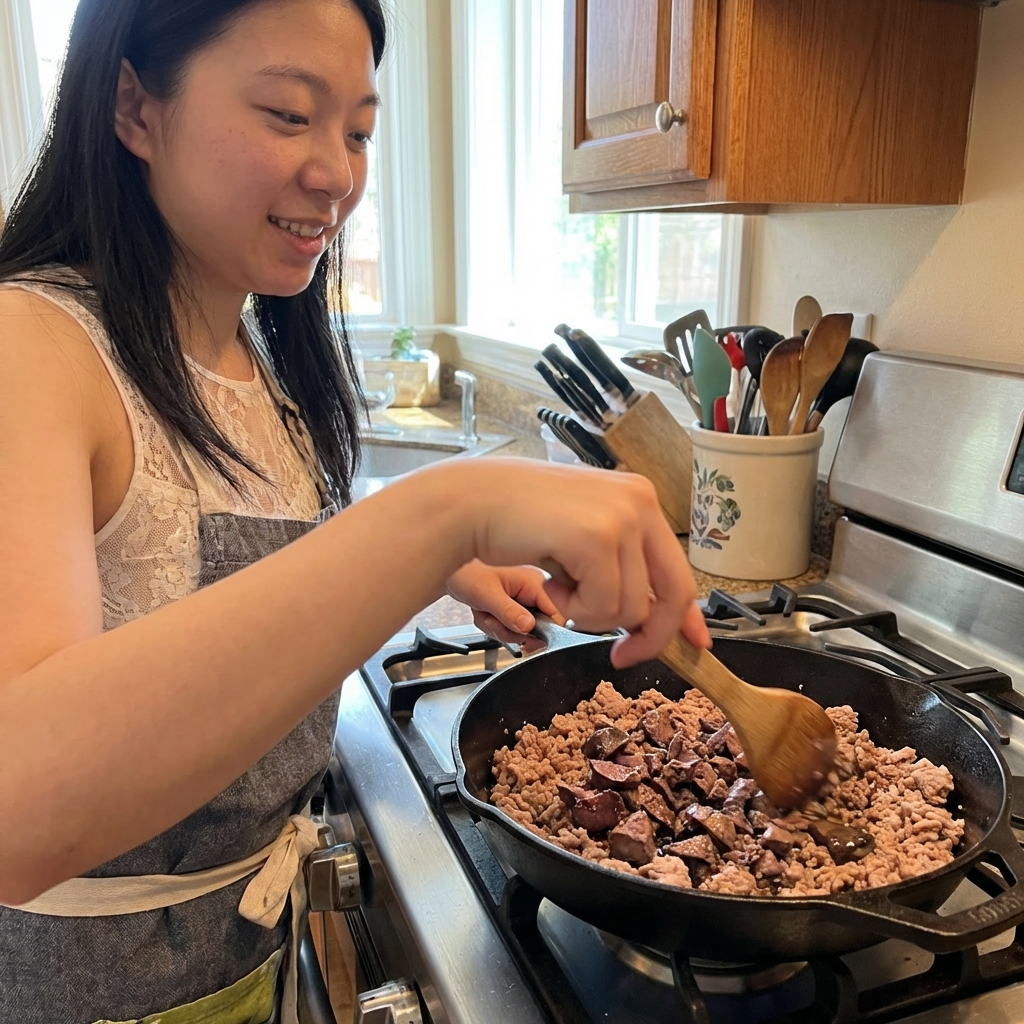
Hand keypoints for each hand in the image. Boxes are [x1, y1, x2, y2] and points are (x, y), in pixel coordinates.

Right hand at [439, 458, 711, 666]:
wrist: (472, 502)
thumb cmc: (519, 521)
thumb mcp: (584, 538)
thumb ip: (621, 567)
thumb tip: (652, 618)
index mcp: (640, 499)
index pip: (681, 570)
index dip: (687, 616)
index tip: (695, 645)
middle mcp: (640, 502)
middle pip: (672, 595)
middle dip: (648, 637)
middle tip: (618, 655)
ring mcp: (621, 517)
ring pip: (630, 609)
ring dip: (589, 614)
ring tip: (558, 584)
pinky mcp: (597, 537)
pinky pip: (602, 606)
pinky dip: (572, 608)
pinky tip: (549, 579)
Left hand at [445, 560, 564, 651]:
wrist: (450, 571)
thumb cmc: (465, 573)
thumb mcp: (486, 595)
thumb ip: (508, 612)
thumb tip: (529, 628)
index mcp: (535, 581)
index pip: (556, 615)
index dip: (541, 632)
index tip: (522, 638)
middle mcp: (534, 589)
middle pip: (538, 627)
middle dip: (511, 631)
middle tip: (493, 621)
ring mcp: (525, 597)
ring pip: (523, 630)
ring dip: (500, 628)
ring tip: (485, 613)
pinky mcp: (516, 603)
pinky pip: (512, 627)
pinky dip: (495, 626)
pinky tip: (485, 613)